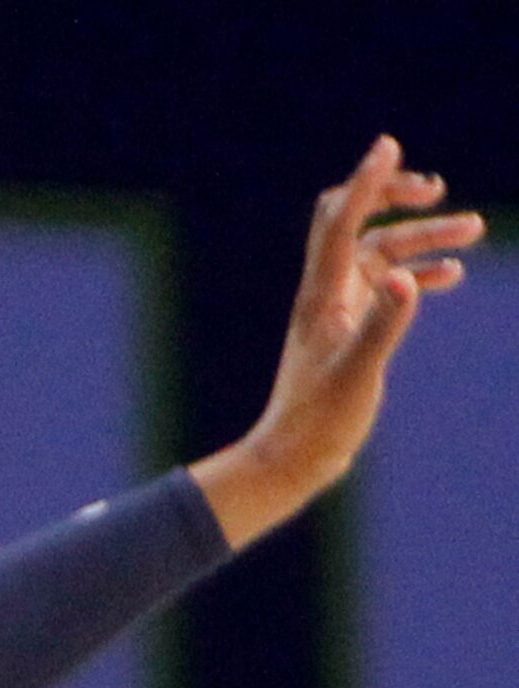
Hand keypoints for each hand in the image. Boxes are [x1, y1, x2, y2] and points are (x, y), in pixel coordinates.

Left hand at [194, 134, 484, 547]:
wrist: (296, 457)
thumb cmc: (321, 420)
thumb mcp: (360, 372)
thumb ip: (384, 324)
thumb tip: (402, 277)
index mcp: (322, 295)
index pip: (339, 222)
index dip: (365, 182)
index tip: (388, 145)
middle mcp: (325, 293)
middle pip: (354, 223)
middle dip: (393, 199)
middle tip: (435, 188)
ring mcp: (337, 309)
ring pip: (380, 253)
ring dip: (423, 238)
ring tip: (476, 228)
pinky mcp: (349, 329)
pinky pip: (384, 285)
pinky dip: (416, 273)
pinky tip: (450, 275)